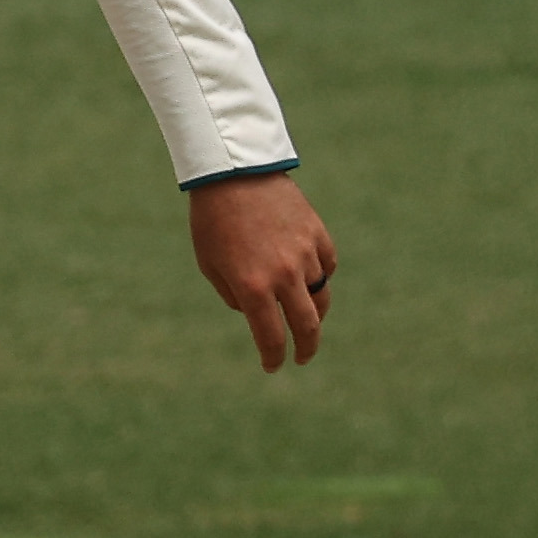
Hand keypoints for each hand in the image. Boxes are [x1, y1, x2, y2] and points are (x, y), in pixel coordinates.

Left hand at [190, 175, 336, 371]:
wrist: (233, 171)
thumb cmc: (212, 220)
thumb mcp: (211, 264)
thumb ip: (234, 295)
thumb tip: (255, 312)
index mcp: (252, 287)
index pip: (272, 337)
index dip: (274, 358)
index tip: (273, 366)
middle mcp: (284, 275)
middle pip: (308, 326)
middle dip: (307, 348)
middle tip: (302, 357)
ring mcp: (305, 254)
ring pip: (321, 295)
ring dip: (315, 312)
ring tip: (308, 319)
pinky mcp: (317, 233)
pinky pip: (327, 265)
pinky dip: (321, 276)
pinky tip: (311, 278)